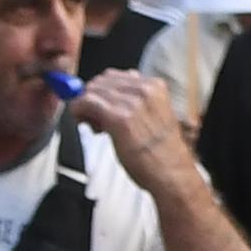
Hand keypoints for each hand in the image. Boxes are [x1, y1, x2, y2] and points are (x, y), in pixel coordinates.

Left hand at [69, 66, 199, 195]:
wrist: (171, 174)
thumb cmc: (161, 152)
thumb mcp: (153, 116)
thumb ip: (132, 102)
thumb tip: (102, 96)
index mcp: (155, 86)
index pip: (114, 76)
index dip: (100, 90)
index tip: (95, 103)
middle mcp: (145, 90)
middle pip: (101, 81)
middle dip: (91, 97)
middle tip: (91, 117)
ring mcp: (133, 103)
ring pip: (92, 91)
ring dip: (84, 105)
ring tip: (93, 124)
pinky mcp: (119, 118)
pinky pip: (87, 103)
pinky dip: (78, 110)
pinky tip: (82, 122)